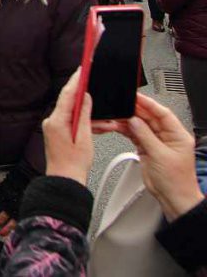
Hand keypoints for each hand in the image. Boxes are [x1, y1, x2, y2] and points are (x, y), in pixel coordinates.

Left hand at [43, 70, 93, 183]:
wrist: (65, 180)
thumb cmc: (73, 165)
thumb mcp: (84, 138)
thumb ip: (84, 115)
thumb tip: (86, 98)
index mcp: (57, 121)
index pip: (67, 95)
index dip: (76, 81)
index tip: (82, 69)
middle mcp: (52, 122)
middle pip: (68, 100)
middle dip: (82, 92)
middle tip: (91, 80)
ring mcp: (53, 127)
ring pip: (71, 111)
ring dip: (86, 111)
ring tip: (102, 114)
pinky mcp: (57, 132)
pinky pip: (71, 120)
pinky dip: (83, 120)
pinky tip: (96, 123)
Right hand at [98, 94, 203, 221]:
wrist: (173, 198)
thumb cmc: (176, 181)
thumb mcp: (160, 155)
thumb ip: (145, 136)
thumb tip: (134, 120)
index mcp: (178, 135)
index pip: (163, 114)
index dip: (149, 104)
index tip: (136, 97)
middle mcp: (167, 137)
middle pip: (150, 118)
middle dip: (136, 111)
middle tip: (122, 104)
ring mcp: (157, 143)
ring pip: (141, 126)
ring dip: (129, 121)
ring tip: (116, 116)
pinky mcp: (147, 149)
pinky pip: (136, 135)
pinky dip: (127, 131)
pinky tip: (118, 126)